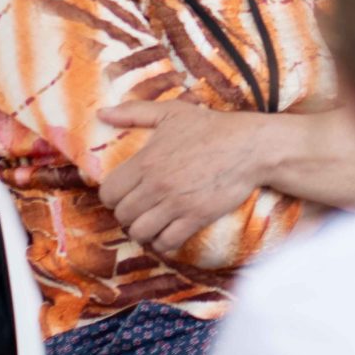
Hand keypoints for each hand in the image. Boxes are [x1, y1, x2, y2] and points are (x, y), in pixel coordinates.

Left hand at [98, 101, 272, 258]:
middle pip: (123, 215)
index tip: (125, 195)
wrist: (252, 147)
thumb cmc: (212, 128)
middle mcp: (156, 185)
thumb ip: (134, 112)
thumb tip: (102, 114)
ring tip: (151, 224)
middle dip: (128, 214)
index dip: (113, 197)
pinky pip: (167, 242)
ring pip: (140, 232)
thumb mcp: (172, 112)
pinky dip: (163, 242)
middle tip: (140, 209)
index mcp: (146, 161)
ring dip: (143, 231)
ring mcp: (176, 203)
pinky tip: (167, 234)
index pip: (109, 193)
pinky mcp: (196, 217)